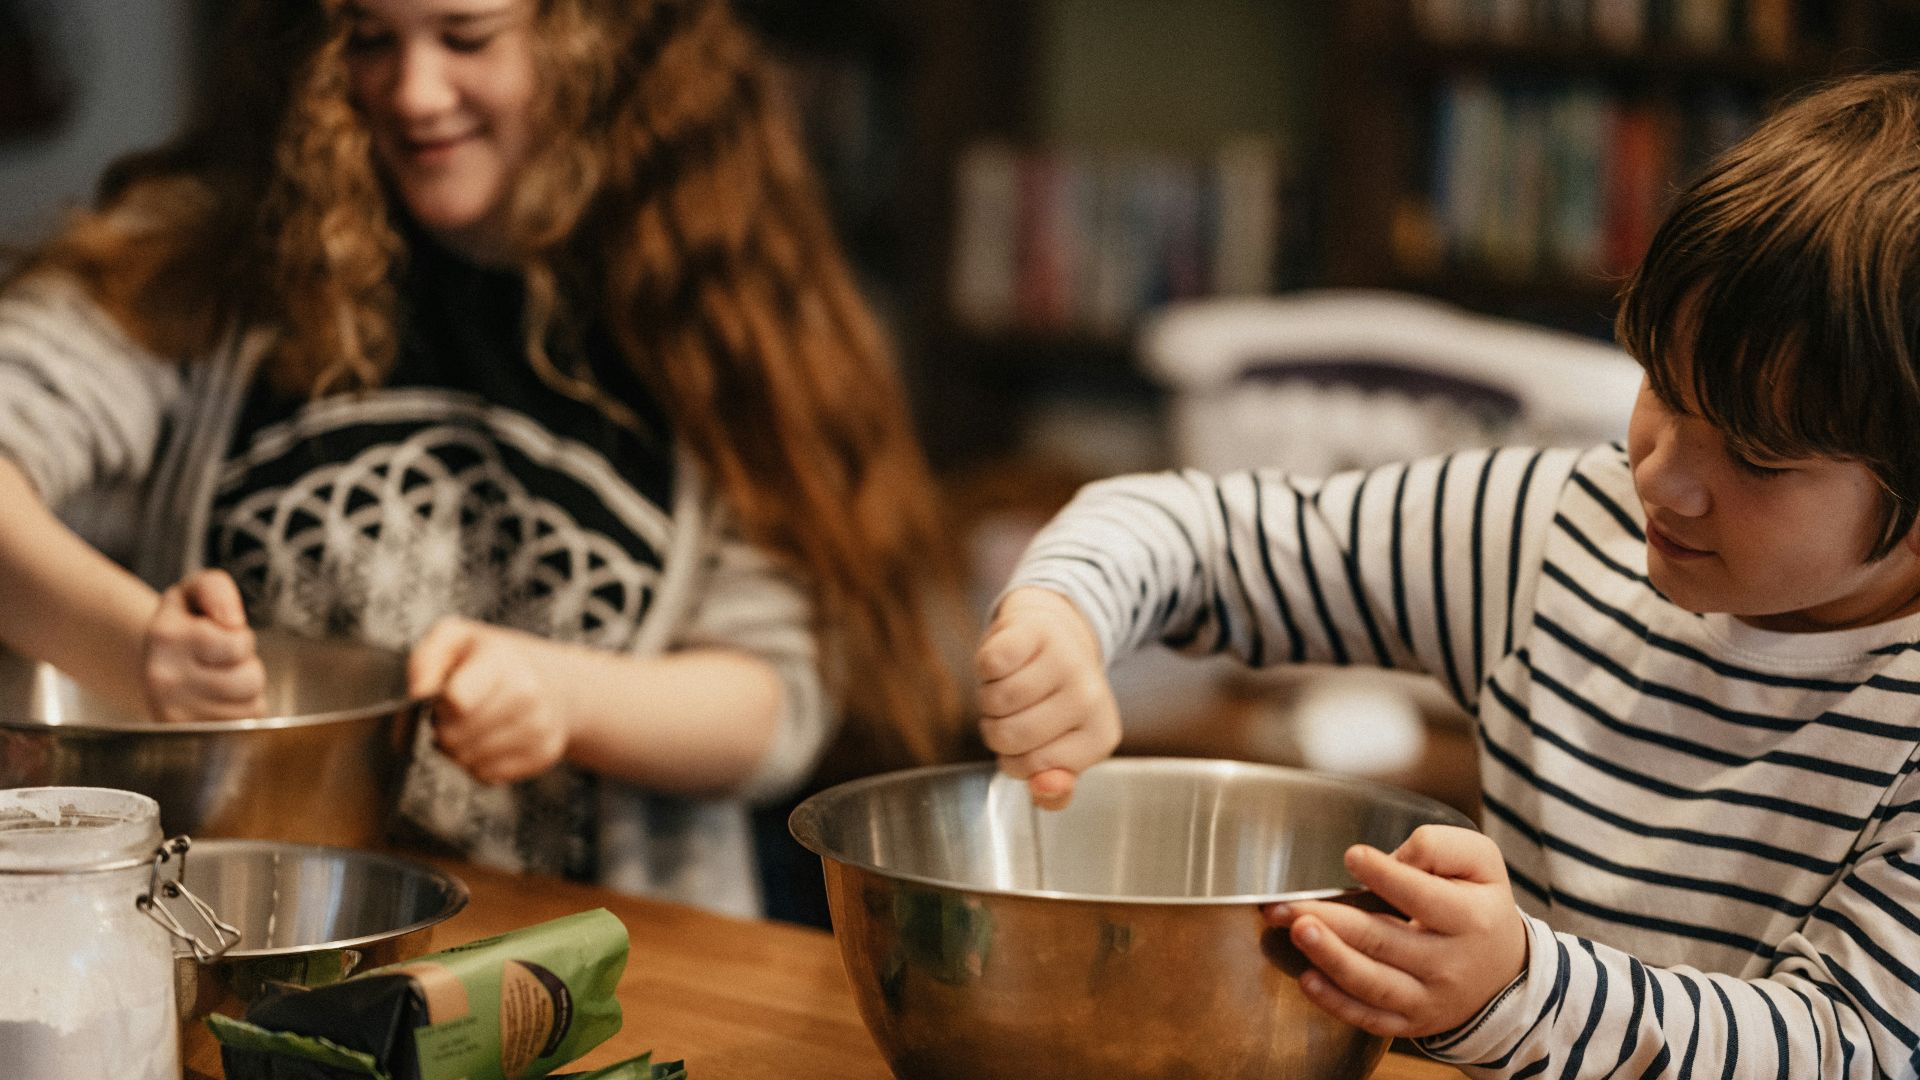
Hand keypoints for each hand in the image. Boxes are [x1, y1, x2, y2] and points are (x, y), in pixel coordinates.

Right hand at [143, 569, 266, 721]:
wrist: (154, 661)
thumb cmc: (185, 623)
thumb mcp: (195, 591)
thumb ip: (216, 589)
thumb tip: (232, 621)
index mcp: (166, 637)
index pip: (238, 645)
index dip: (240, 637)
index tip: (220, 633)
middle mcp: (164, 679)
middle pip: (250, 680)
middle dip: (247, 666)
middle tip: (223, 660)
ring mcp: (172, 714)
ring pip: (251, 706)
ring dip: (246, 691)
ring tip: (220, 678)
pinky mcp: (186, 736)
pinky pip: (242, 727)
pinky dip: (239, 713)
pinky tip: (217, 701)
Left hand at [409, 617, 570, 785]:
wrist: (557, 683)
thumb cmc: (496, 661)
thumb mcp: (457, 638)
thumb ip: (427, 659)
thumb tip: (418, 693)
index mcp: (502, 661)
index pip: (456, 701)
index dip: (438, 704)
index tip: (443, 696)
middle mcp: (527, 694)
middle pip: (454, 736)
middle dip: (443, 728)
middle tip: (454, 713)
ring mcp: (538, 727)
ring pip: (467, 760)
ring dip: (458, 748)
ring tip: (470, 726)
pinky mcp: (542, 755)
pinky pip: (486, 775)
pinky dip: (478, 763)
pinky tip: (487, 741)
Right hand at [973, 586, 1119, 809]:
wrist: (1054, 637)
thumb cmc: (1053, 702)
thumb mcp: (1061, 752)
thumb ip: (1054, 789)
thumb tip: (1042, 788)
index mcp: (1100, 736)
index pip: (1031, 768)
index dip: (1014, 759)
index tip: (1029, 741)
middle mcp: (1090, 697)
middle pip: (1009, 735)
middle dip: (996, 730)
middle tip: (1013, 713)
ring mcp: (1066, 660)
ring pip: (995, 701)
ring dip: (988, 699)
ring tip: (1008, 687)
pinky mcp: (1038, 630)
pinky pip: (989, 665)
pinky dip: (985, 669)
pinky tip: (1005, 663)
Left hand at [1264, 825, 1526, 1037]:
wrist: (1504, 973)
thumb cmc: (1480, 906)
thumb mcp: (1481, 863)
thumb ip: (1440, 848)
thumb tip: (1394, 858)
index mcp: (1471, 919)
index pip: (1423, 897)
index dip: (1387, 876)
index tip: (1352, 855)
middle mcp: (1449, 964)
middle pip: (1384, 941)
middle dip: (1333, 921)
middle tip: (1290, 905)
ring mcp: (1428, 999)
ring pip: (1373, 983)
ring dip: (1329, 958)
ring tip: (1295, 931)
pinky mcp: (1409, 1022)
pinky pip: (1369, 1018)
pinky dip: (1336, 1003)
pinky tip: (1307, 979)